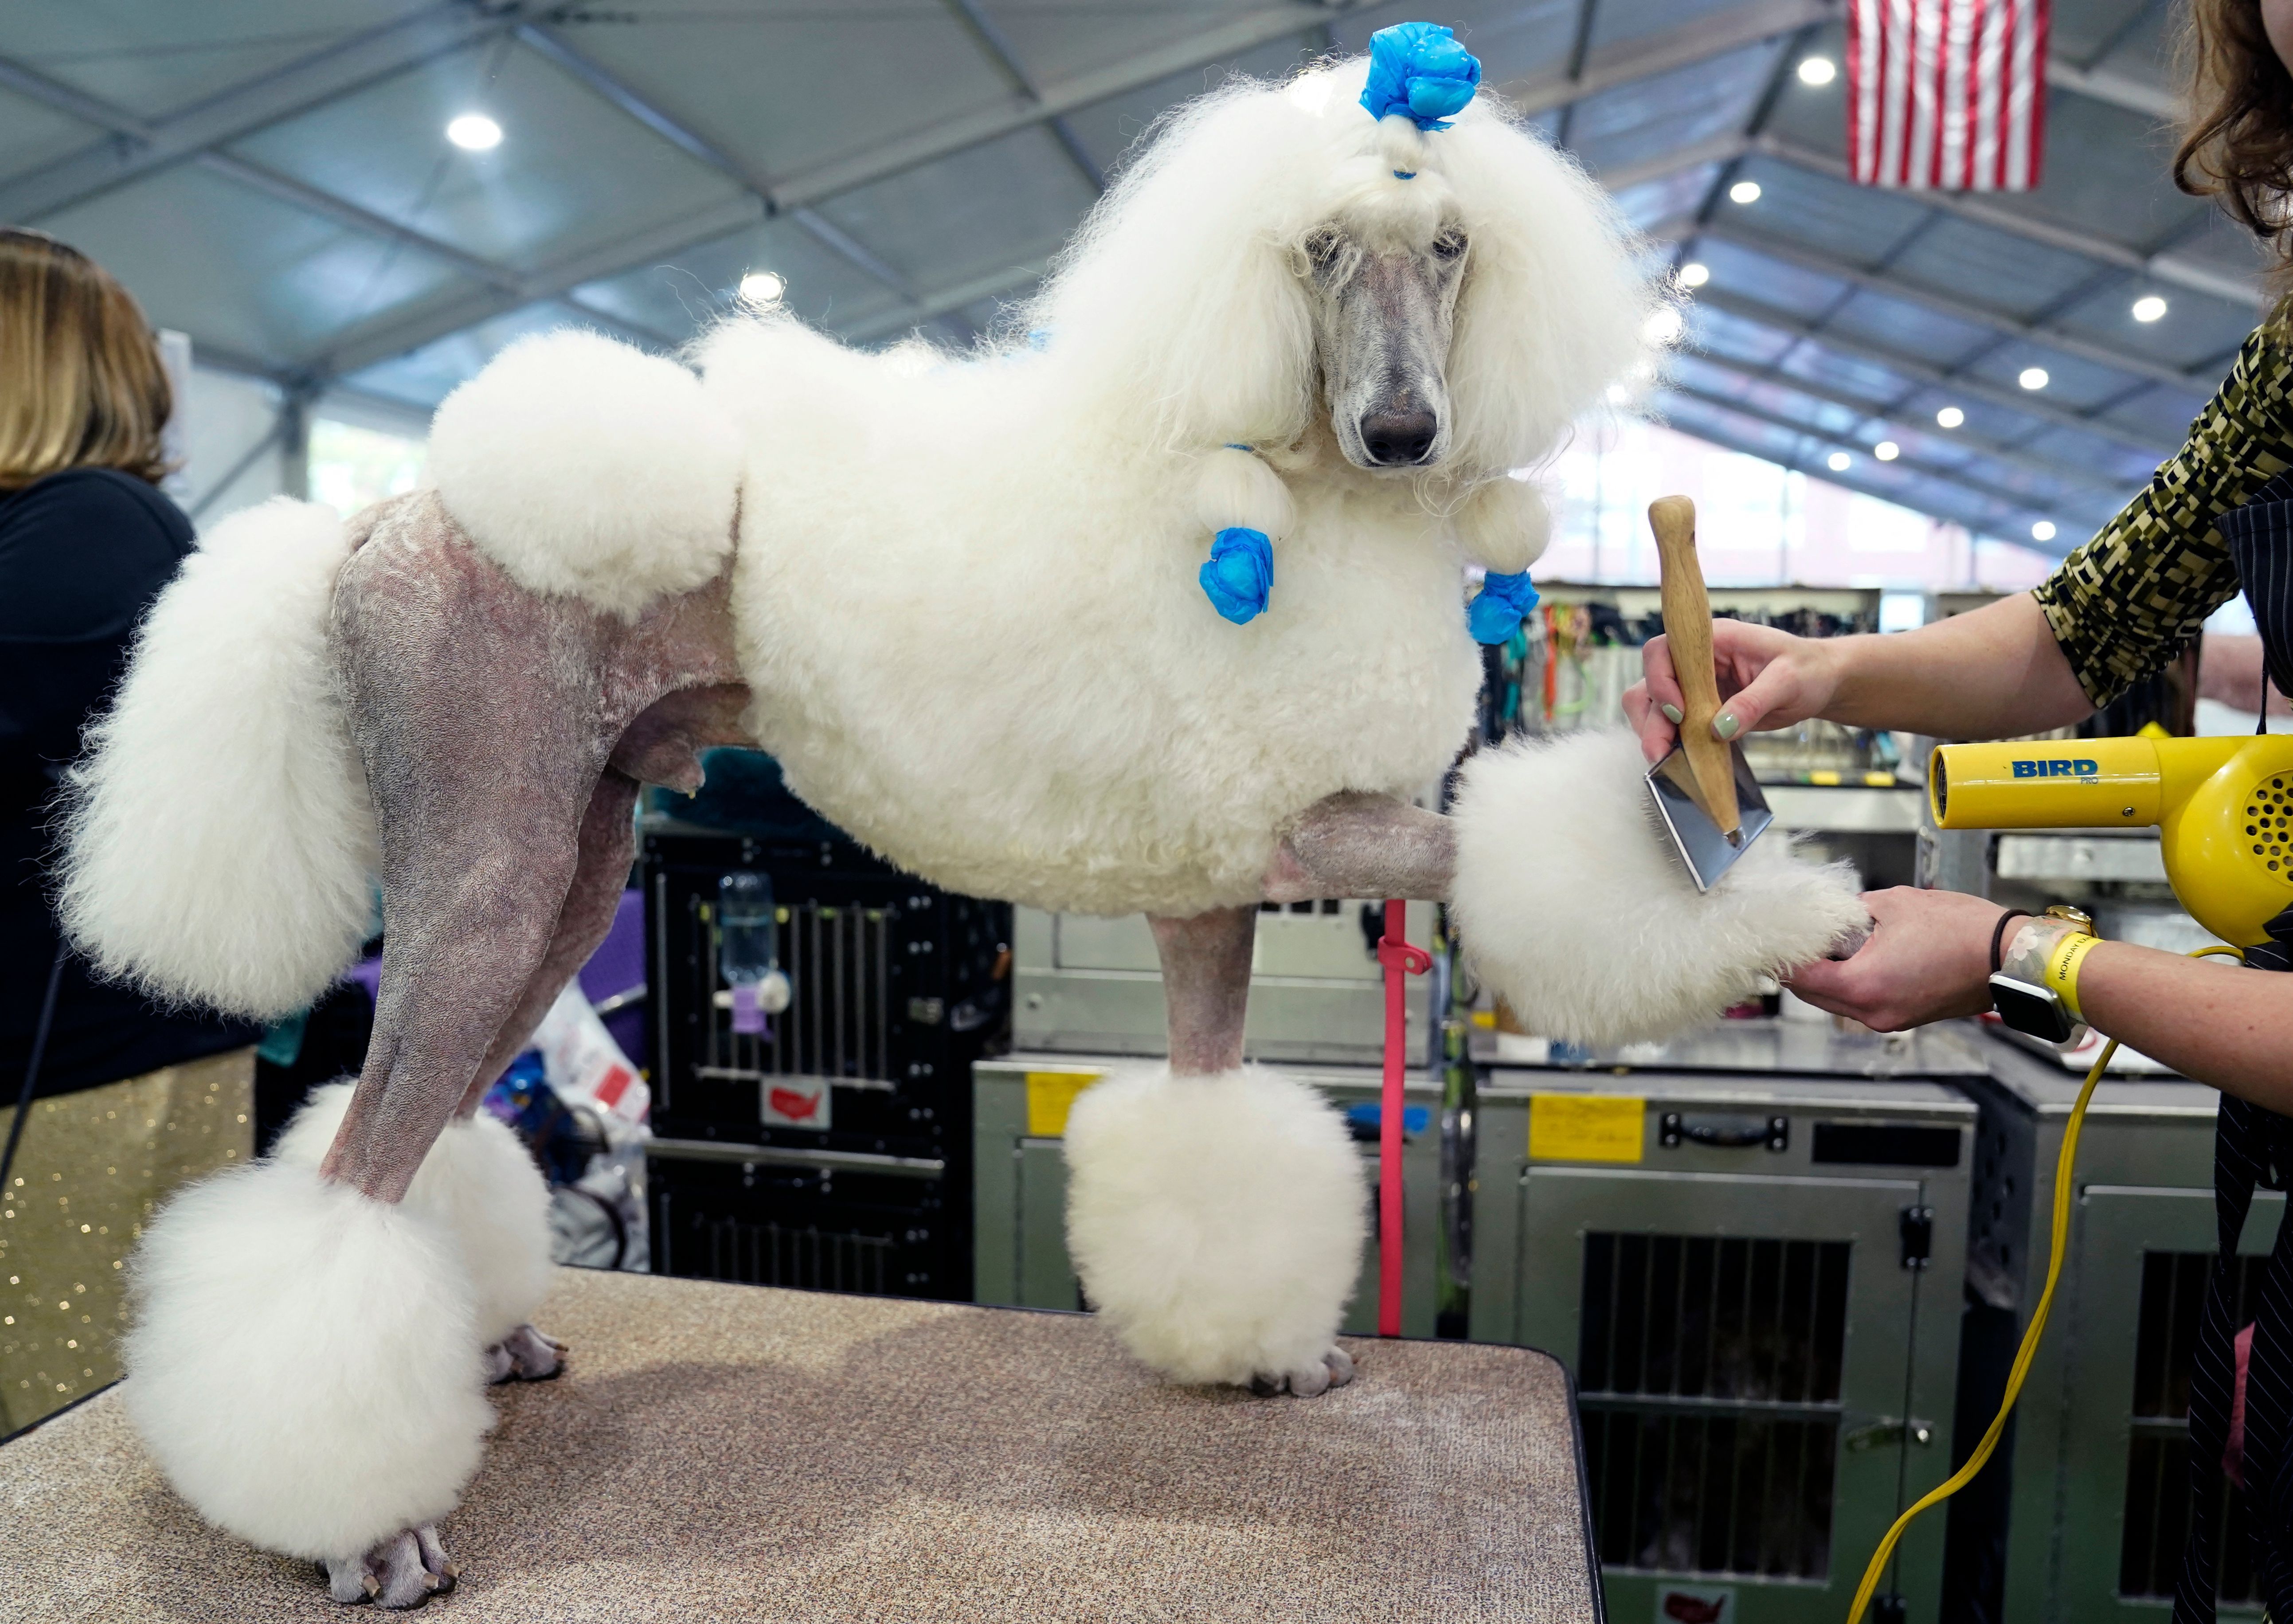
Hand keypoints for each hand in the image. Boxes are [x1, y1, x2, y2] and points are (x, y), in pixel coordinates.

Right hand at [1622, 619, 1841, 763]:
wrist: (1819, 682)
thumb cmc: (1807, 670)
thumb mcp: (1788, 681)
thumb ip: (1753, 702)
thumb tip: (1719, 729)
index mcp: (1713, 640)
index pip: (1663, 651)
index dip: (1661, 681)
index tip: (1680, 713)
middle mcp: (1695, 661)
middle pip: (1649, 684)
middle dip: (1650, 719)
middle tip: (1660, 752)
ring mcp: (1694, 685)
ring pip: (1651, 705)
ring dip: (1653, 731)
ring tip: (1666, 758)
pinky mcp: (1698, 708)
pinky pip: (1671, 724)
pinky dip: (1670, 740)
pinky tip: (1681, 758)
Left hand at [1784, 887, 2002, 1030]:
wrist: (2010, 956)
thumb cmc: (1962, 930)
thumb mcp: (1894, 904)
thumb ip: (1854, 911)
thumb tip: (1836, 913)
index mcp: (1863, 986)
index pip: (1801, 976)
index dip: (1785, 955)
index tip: (1777, 938)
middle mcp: (1873, 1011)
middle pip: (1815, 994)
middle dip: (1803, 967)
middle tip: (1798, 939)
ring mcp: (1890, 1019)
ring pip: (1838, 1001)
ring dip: (1829, 976)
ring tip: (1829, 944)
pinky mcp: (1907, 1017)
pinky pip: (1864, 1003)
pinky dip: (1854, 983)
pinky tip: (1857, 957)